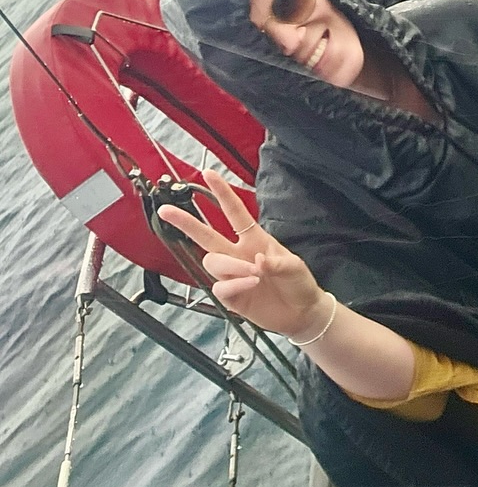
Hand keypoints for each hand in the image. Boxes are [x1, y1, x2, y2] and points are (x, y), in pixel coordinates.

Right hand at [158, 169, 328, 337]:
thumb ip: (276, 262)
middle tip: (166, 210)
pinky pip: (219, 286)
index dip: (222, 193)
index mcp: (254, 239)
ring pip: (212, 261)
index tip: (207, 174)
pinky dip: (234, 285)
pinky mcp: (230, 297)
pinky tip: (250, 286)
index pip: (234, 212)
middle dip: (186, 222)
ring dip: (231, 265)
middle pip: (206, 235)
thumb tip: (256, 260)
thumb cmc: (298, 283)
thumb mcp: (294, 266)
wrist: (301, 312)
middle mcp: (238, 254)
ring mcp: (232, 275)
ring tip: (254, 274)